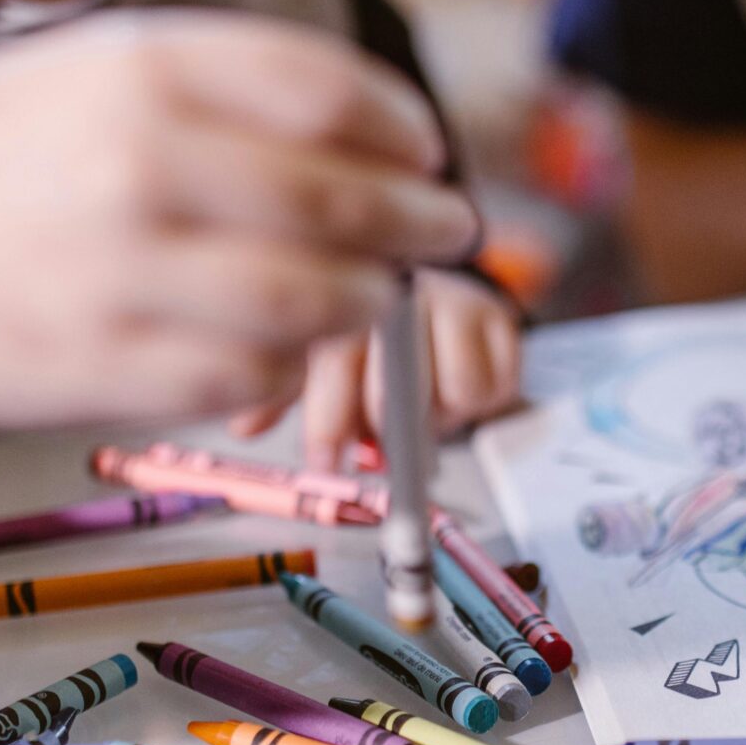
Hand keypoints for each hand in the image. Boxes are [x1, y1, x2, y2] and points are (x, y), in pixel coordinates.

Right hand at [0, 12, 478, 535]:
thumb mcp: (90, 68)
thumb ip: (222, 86)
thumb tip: (374, 128)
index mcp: (142, 68)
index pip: (333, 93)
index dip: (404, 130)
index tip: (428, 153)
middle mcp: (140, 163)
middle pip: (347, 202)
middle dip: (419, 223)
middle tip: (445, 231)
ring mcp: (125, 274)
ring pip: (316, 300)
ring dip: (367, 298)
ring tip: (374, 289)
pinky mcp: (109, 369)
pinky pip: (250, 373)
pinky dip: (285, 361)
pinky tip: (279, 342)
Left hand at [236, 267, 523, 467]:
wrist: (435, 284)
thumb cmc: (364, 331)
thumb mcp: (312, 351)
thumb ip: (278, 388)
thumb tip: (244, 426)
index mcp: (347, 293)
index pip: (336, 357)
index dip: (328, 419)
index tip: (325, 460)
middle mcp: (404, 289)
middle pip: (399, 378)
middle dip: (381, 427)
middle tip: (372, 452)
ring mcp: (457, 301)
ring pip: (456, 390)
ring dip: (435, 418)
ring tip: (418, 412)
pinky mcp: (501, 320)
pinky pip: (494, 388)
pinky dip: (474, 407)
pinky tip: (452, 394)